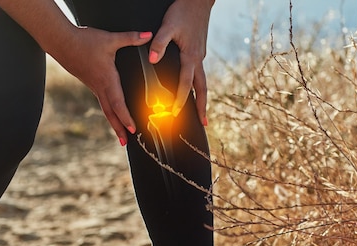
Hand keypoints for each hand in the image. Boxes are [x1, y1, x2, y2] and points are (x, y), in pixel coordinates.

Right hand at [51, 27, 152, 144]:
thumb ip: (130, 38)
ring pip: (105, 109)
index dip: (126, 117)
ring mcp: (94, 87)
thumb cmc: (85, 40)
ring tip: (121, 136)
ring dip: (114, 123)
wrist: (61, 41)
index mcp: (107, 79)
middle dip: (118, 128)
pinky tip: (112, 114)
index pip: (118, 103)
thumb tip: (148, 35)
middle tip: (125, 142)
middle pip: (110, 113)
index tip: (133, 129)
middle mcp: (100, 87)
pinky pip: (101, 101)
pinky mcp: (90, 83)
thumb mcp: (110, 39)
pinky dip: (109, 111)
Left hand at [149, 0, 213, 124]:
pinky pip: (199, 73)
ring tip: (201, 112)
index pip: (186, 84)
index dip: (180, 100)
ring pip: (202, 81)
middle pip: (202, 88)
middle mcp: (198, 59)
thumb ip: (159, 43)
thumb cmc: (183, 11)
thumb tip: (153, 60)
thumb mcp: (168, 25)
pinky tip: (193, 89)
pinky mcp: (199, 51)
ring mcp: (200, 56)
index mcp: (191, 56)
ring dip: (202, 97)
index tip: (175, 114)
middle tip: (203, 123)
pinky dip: (198, 85)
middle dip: (201, 107)